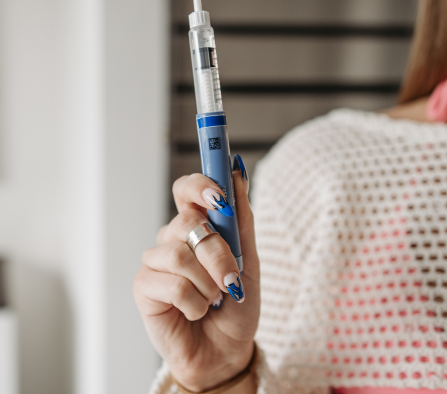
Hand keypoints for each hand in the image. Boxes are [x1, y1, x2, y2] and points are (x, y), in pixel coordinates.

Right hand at [133, 159, 259, 391]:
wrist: (226, 349)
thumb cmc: (236, 303)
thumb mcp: (248, 260)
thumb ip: (241, 219)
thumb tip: (238, 173)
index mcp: (197, 226)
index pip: (187, 190)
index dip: (200, 186)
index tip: (220, 196)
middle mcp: (173, 238)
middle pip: (188, 221)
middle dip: (219, 254)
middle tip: (231, 279)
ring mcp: (156, 260)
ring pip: (181, 254)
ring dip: (209, 284)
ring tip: (214, 300)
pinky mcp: (144, 286)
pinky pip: (173, 284)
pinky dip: (196, 303)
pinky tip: (196, 311)